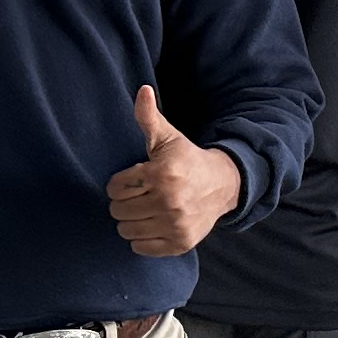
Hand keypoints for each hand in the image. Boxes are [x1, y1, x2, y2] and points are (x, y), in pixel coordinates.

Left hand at [109, 84, 243, 258]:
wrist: (222, 185)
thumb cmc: (187, 160)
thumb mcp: (168, 137)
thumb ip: (149, 117)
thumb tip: (143, 90)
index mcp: (162, 174)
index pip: (115, 188)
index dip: (120, 183)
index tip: (134, 179)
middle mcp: (168, 201)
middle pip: (117, 211)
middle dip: (124, 202)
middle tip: (140, 195)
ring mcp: (175, 224)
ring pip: (126, 230)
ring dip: (131, 221)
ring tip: (146, 209)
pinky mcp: (180, 243)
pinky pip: (141, 247)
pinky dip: (142, 238)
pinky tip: (154, 223)